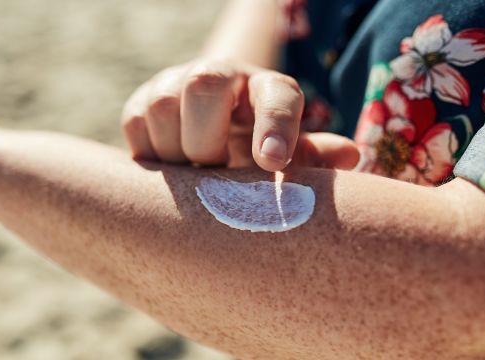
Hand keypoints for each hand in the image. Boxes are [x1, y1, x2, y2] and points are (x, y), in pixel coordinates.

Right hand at [121, 58, 358, 170]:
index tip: (272, 162)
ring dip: (176, 152)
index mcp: (267, 87)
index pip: (277, 95)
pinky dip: (151, 153)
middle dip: (207, 140)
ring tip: (193, 174)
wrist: (211, 132)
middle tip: (215, 170)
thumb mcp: (287, 154)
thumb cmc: (258, 147)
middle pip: (204, 85)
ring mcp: (175, 83)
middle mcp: (220, 75)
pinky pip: (135, 124)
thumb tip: (349, 156)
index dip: (276, 124)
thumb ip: (312, 157)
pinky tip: (172, 168)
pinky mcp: (141, 101)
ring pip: (162, 106)